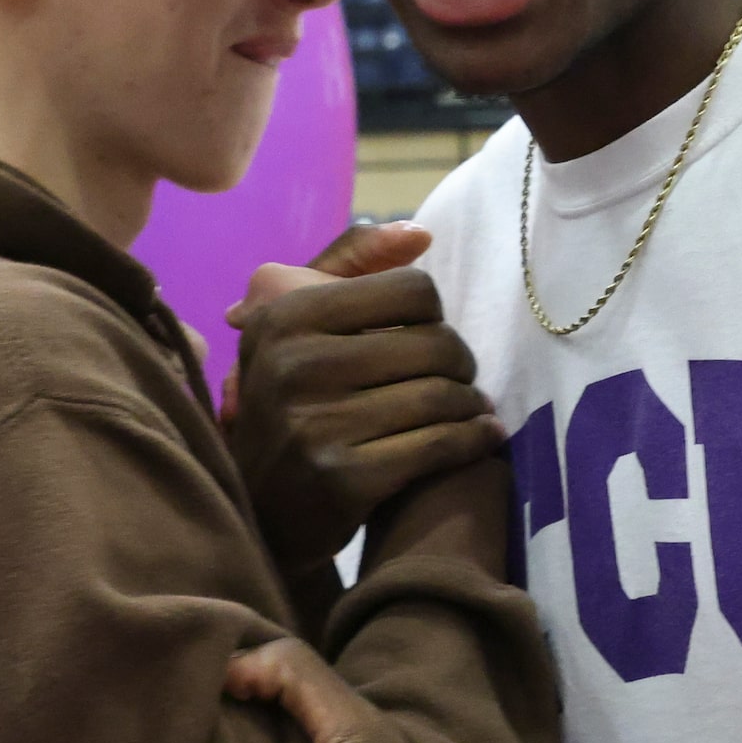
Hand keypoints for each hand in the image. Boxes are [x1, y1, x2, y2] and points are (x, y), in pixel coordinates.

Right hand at [227, 223, 503, 577]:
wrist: (261, 507)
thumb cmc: (292, 401)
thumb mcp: (300, 323)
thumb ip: (353, 266)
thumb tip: (421, 234)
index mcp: (286, 316)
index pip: (411, 291)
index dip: (433, 317)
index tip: (428, 341)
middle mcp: (294, 364)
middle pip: (434, 344)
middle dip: (462, 365)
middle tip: (462, 382)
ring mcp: (315, 424)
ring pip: (441, 397)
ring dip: (471, 405)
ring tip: (472, 410)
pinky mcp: (341, 478)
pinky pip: (438, 445)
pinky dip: (473, 440)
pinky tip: (481, 437)